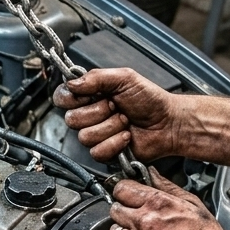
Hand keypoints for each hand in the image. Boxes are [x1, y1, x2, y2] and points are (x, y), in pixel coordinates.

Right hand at [52, 67, 181, 162]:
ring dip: (110, 127)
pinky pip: (97, 152)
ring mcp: (95, 135)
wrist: (167, 122)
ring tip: (125, 121)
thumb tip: (72, 82)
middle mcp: (89, 115)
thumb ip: (96, 77)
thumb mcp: (125, 78)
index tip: (92, 94)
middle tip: (116, 106)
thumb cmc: (150, 100)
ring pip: (85, 137)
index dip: (73, 98)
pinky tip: (126, 136)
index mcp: (89, 95)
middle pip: (72, 120)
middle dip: (99, 112)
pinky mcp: (103, 152)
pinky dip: (115, 142)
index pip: (62, 98)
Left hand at [108, 169, 229, 229]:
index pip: (121, 189)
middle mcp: (144, 222)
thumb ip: (166, 187)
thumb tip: (151, 174)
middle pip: (114, 209)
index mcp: (157, 204)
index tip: (126, 193)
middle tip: (135, 215)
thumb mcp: (192, 203)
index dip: (123, 190)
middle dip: (123, 210)